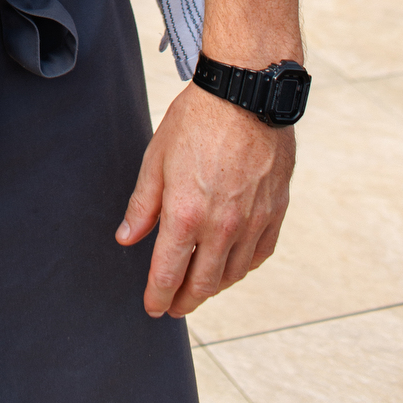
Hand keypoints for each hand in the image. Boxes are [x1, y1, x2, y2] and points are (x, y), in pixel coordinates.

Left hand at [116, 84, 294, 317]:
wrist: (245, 95)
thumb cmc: (196, 121)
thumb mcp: (156, 159)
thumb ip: (142, 206)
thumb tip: (127, 239)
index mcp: (185, 215)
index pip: (168, 274)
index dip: (157, 296)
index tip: (153, 307)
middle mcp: (221, 227)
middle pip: (202, 284)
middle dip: (185, 300)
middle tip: (174, 306)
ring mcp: (252, 222)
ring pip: (232, 275)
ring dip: (213, 287)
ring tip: (200, 288)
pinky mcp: (275, 212)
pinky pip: (259, 255)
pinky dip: (243, 267)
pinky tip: (232, 265)